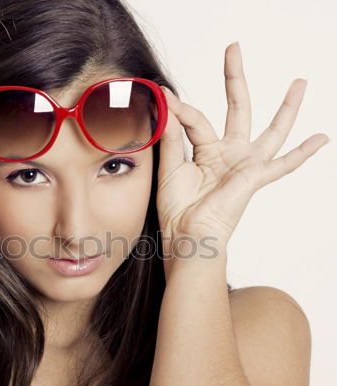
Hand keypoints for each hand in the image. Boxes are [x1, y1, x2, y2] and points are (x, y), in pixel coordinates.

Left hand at [156, 42, 329, 261]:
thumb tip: (168, 105)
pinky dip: (302, 153)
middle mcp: (228, 155)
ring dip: (286, 107)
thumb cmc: (177, 210)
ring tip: (300, 83)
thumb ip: (172, 138)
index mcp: (206, 153)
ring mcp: (244, 165)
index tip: (164, 96)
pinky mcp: (254, 178)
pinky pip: (283, 164)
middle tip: (234, 49)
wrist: (186, 237)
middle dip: (235, 79)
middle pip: (237, 109)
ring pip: (271, 131)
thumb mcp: (170, 168)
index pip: (195, 119)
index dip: (180, 108)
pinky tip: (320, 138)